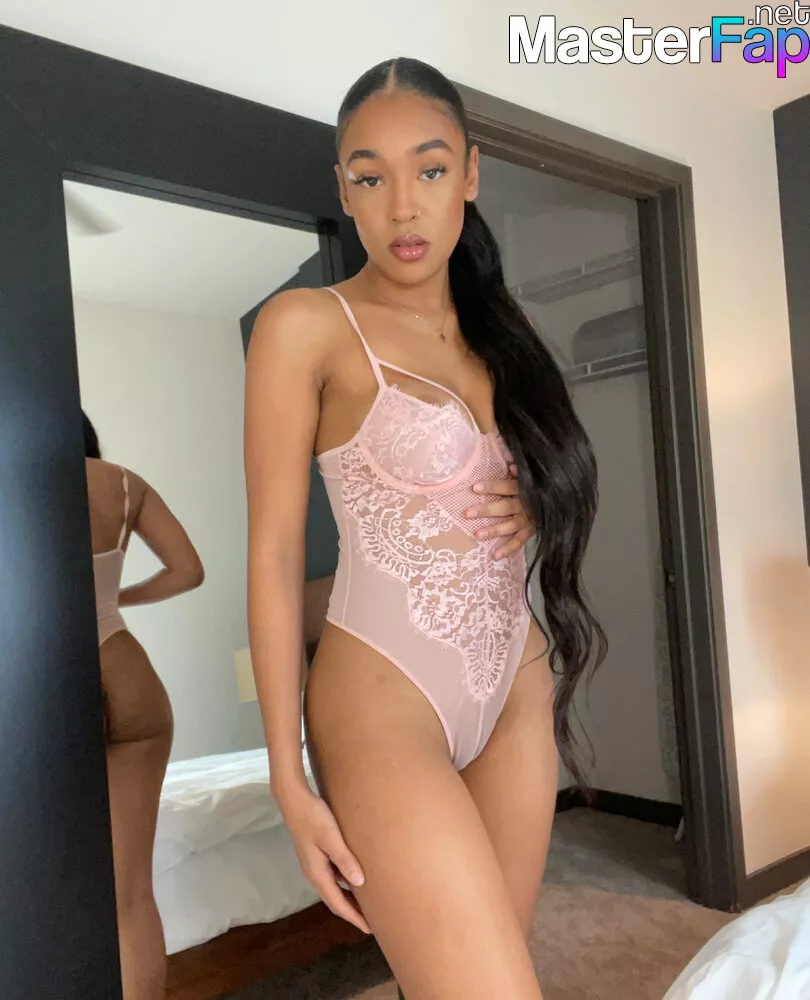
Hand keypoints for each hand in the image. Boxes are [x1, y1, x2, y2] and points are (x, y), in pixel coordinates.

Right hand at [278, 782, 370, 933]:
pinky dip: (343, 884)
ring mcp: (313, 864)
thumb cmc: (313, 817)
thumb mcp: (330, 837)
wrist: (293, 799)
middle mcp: (313, 872)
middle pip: (334, 899)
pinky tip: (353, 879)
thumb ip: (344, 859)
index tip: (369, 929)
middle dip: (351, 912)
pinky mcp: (314, 854)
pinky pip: (331, 877)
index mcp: (317, 872)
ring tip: (364, 905)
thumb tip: (360, 883)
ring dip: (347, 899)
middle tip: (371, 922)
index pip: (337, 902)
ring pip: (332, 889)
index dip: (353, 916)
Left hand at [465, 463, 534, 559]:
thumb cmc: (540, 487)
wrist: (563, 502)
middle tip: (468, 513)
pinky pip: (520, 541)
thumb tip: (512, 466)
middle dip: (487, 510)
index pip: (507, 487)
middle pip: (505, 507)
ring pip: (510, 525)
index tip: (475, 488)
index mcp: (525, 489)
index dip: (492, 487)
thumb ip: (521, 473)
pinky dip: (508, 549)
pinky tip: (495, 555)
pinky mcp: (532, 531)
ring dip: (494, 530)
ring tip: (478, 534)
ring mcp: (529, 520)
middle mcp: (527, 505)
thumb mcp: (533, 478)